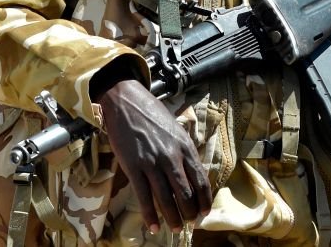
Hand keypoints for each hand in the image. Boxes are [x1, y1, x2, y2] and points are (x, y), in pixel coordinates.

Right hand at [97, 79, 211, 233]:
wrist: (126, 102)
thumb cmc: (151, 114)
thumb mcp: (176, 130)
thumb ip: (183, 151)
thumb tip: (191, 175)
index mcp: (185, 146)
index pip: (201, 180)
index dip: (204, 200)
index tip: (203, 212)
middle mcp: (172, 156)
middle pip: (186, 193)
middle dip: (190, 213)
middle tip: (190, 224)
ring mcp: (152, 162)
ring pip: (166, 198)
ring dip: (172, 218)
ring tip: (175, 229)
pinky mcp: (133, 166)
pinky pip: (144, 196)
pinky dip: (150, 215)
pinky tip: (154, 226)